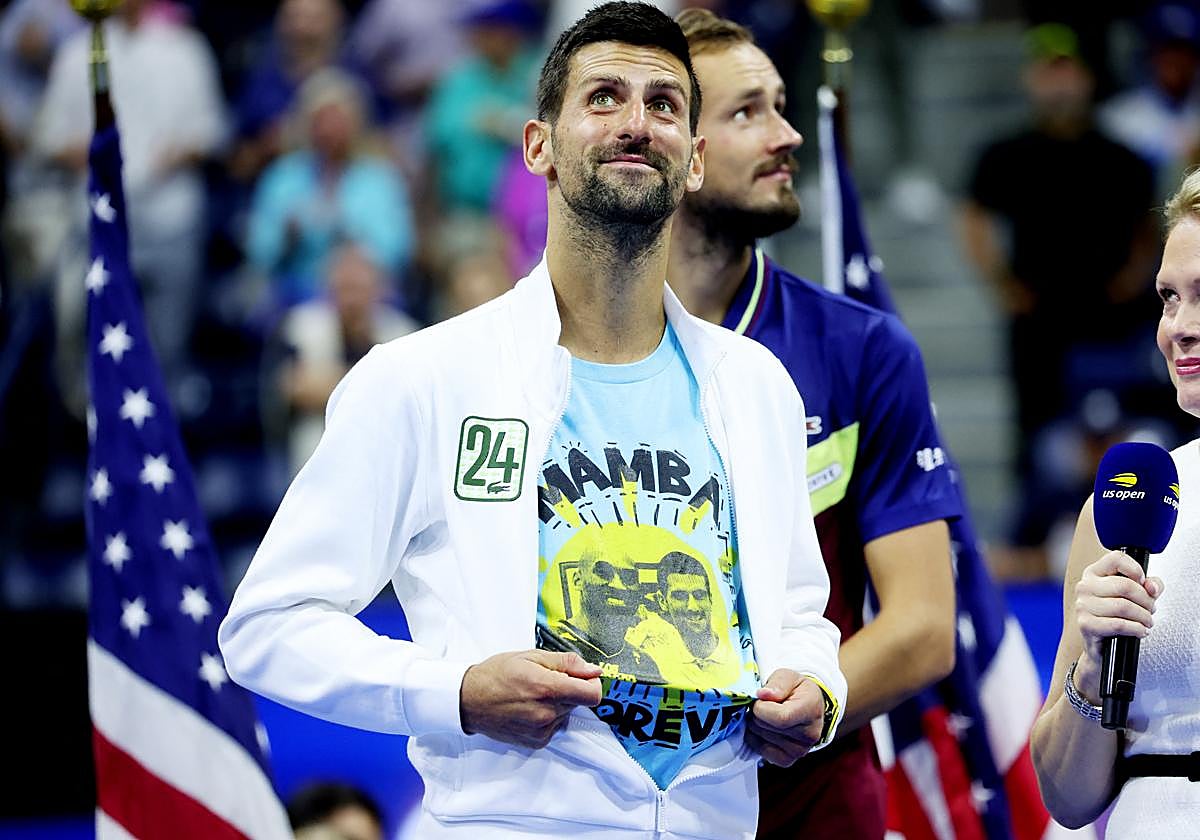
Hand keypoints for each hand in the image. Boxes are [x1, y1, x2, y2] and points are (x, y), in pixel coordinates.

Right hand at [459, 650, 602, 748]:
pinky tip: (529, 708)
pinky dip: (548, 717)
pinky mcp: (536, 741)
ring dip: (557, 703)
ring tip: (533, 694)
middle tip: (546, 681)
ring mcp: (542, 730)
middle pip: (579, 702)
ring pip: (567, 714)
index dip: (591, 683)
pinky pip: (555, 726)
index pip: (593, 695)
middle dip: (569, 689)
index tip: (581, 677)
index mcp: (547, 688)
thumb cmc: (497, 674)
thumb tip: (594, 670)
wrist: (469, 700)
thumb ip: (567, 663)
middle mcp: (547, 713)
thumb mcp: (531, 656)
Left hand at [747, 669, 824, 766]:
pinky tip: (763, 728)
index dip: (761, 708)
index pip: (780, 718)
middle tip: (762, 705)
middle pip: (766, 727)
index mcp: (811, 710)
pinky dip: (756, 739)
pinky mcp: (788, 760)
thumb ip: (777, 683)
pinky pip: (762, 752)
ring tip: (765, 716)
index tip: (759, 699)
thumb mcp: (788, 676)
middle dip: (756, 714)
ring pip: (761, 739)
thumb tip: (763, 694)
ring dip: (755, 725)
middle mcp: (809, 734)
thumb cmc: (796, 690)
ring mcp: (800, 751)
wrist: (807, 707)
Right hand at [1072, 550, 1162, 701]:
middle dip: (1146, 600)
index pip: (1116, 558)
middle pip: (1125, 586)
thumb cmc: (1117, 616)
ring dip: (1144, 617)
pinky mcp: (1086, 624)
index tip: (1143, 583)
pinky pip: (1118, 624)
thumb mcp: (1136, 596)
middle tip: (1151, 610)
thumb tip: (1152, 586)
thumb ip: (1150, 585)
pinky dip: (1136, 629)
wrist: (1102, 646)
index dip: (1136, 570)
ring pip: (1124, 606)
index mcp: (1094, 573)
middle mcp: (1085, 586)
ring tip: (1147, 622)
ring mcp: (1083, 605)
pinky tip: (1140, 631)